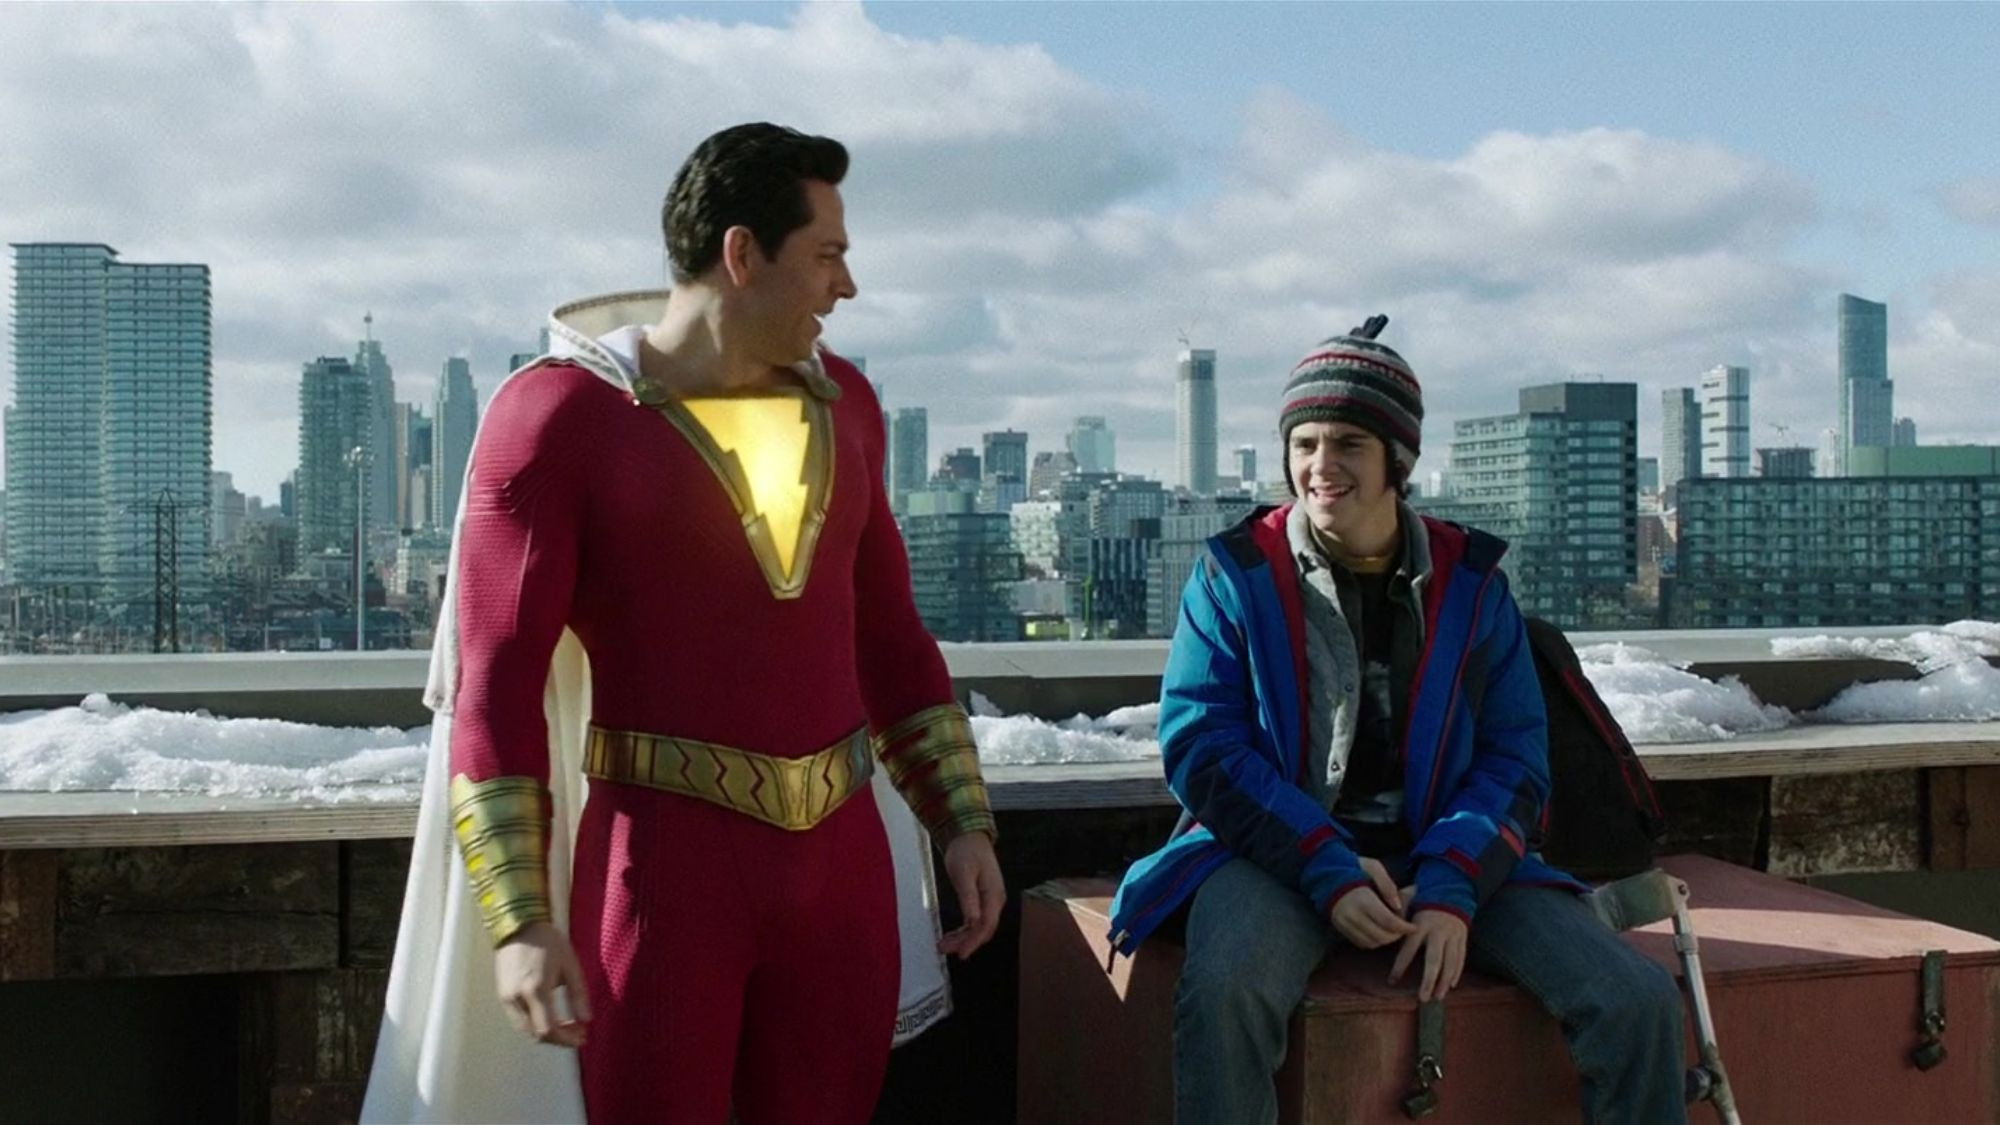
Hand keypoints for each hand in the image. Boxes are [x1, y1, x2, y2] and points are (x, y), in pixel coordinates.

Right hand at [494, 920, 590, 1047]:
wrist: (519, 925)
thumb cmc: (548, 942)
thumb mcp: (570, 966)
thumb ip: (578, 995)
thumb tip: (586, 1020)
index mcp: (535, 990)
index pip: (548, 1030)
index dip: (566, 1039)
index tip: (582, 1037)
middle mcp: (517, 998)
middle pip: (535, 1035)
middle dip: (558, 1039)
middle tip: (576, 1032)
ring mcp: (506, 998)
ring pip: (525, 1030)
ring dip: (545, 1033)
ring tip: (566, 1025)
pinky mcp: (501, 995)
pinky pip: (518, 1020)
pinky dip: (534, 1024)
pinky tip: (550, 1016)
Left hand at [938, 831, 1004, 959]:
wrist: (969, 836)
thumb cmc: (966, 851)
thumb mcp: (963, 874)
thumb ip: (969, 898)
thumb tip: (973, 920)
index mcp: (994, 894)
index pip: (986, 925)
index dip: (974, 941)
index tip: (961, 953)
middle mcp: (995, 900)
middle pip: (983, 929)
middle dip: (966, 942)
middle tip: (945, 948)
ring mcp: (990, 899)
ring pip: (978, 927)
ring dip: (963, 937)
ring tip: (944, 944)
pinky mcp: (982, 898)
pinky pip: (975, 920)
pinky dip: (964, 929)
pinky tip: (952, 934)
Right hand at [1328, 858, 1416, 948]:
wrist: (1324, 873)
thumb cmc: (1353, 868)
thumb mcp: (1373, 867)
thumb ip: (1388, 885)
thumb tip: (1398, 906)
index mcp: (1363, 898)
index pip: (1388, 921)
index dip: (1404, 927)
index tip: (1414, 927)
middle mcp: (1352, 914)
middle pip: (1381, 936)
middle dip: (1397, 935)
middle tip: (1404, 928)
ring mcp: (1345, 923)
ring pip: (1372, 943)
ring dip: (1386, 940)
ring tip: (1392, 929)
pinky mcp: (1340, 928)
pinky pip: (1362, 943)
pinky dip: (1374, 941)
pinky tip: (1379, 931)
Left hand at [1390, 909, 1468, 1001]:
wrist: (1450, 891)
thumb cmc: (1423, 900)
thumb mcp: (1407, 904)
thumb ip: (1396, 916)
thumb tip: (1383, 929)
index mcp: (1421, 924)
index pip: (1409, 949)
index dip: (1400, 966)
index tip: (1392, 981)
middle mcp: (1438, 932)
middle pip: (1434, 960)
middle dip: (1428, 981)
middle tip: (1422, 998)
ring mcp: (1452, 936)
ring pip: (1450, 963)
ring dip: (1444, 982)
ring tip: (1437, 997)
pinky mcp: (1462, 939)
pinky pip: (1461, 959)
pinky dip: (1457, 973)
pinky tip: (1451, 986)